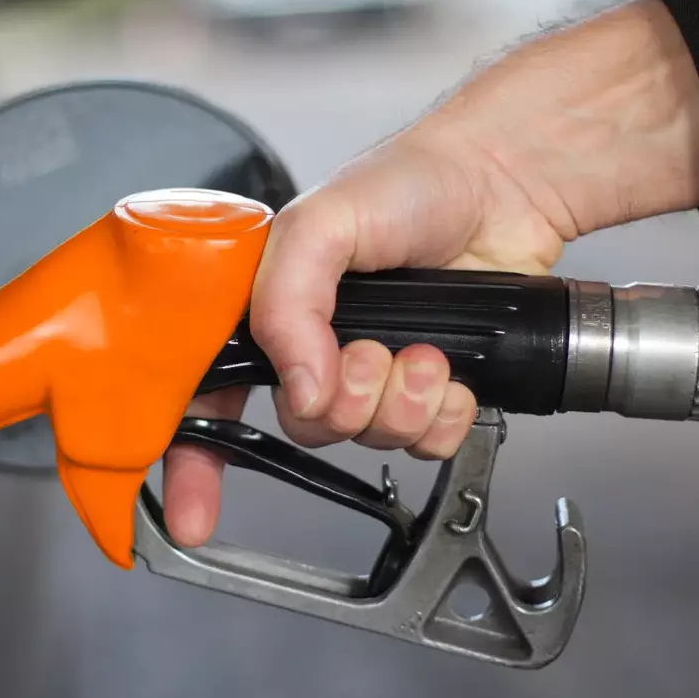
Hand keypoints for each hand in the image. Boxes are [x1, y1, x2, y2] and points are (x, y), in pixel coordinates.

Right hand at [161, 0, 698, 545]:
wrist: (504, 185)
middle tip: (370, 357)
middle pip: (303, 428)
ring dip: (400, 405)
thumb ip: (288, 303)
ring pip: (367, 439)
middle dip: (343, 404)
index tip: (193, 514)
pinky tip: (451, 374)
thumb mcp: (320, 225)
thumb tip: (298, 386)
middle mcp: (315, 344)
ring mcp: (375, 369)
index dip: (196, 460)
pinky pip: (426, 444)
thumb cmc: (409, 183)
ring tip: (424, 355)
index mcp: (267, 307)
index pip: (212, 395)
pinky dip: (443, 417)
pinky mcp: (431, 387)